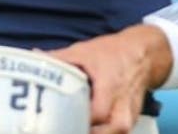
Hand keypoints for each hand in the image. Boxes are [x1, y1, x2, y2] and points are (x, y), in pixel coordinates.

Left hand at [49, 25, 170, 133]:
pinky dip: (98, 133)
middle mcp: (122, 109)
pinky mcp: (128, 126)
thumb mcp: (84, 51)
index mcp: (110, 89)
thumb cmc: (113, 53)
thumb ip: (59, 59)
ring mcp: (127, 120)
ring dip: (89, 132)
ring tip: (70, 126)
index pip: (93, 117)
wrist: (144, 56)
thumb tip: (34, 57)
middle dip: (78, 130)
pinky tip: (81, 127)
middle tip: (59, 127)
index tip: (55, 123)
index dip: (72, 123)